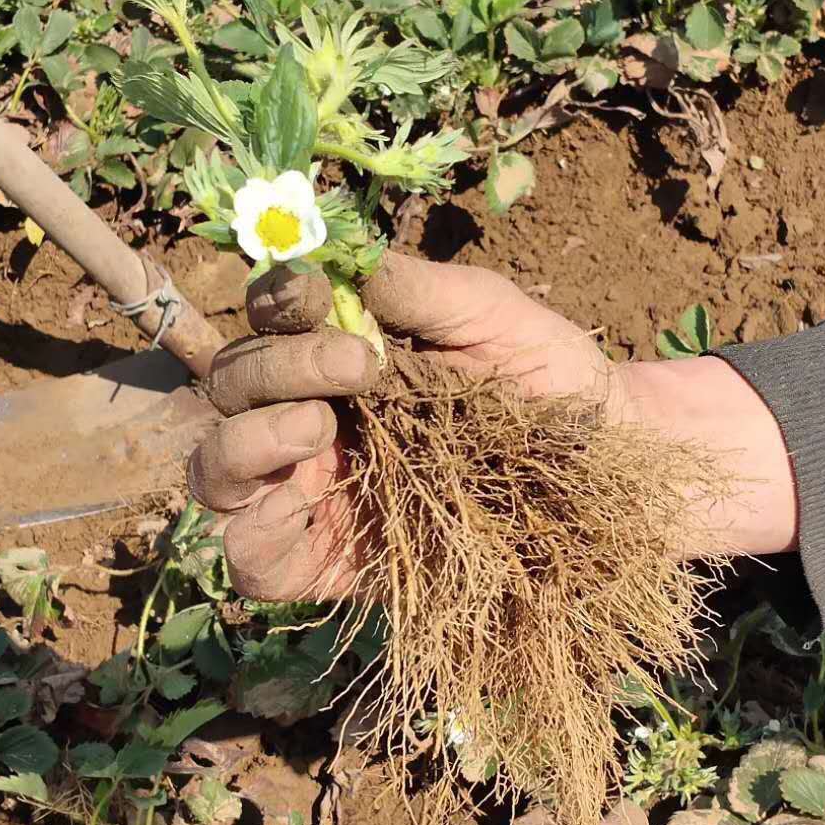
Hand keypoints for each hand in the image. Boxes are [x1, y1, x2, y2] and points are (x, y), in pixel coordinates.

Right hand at [191, 251, 611, 599]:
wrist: (608, 466)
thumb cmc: (546, 379)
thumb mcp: (491, 316)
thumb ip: (417, 289)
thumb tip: (343, 262)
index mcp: (336, 350)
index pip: (268, 318)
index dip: (276, 301)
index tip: (320, 296)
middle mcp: (308, 414)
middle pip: (232, 386)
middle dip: (277, 367)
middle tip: (359, 367)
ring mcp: (310, 491)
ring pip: (216, 469)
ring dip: (245, 441)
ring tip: (317, 427)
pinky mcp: (324, 562)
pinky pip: (250, 557)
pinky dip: (252, 532)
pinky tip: (302, 499)